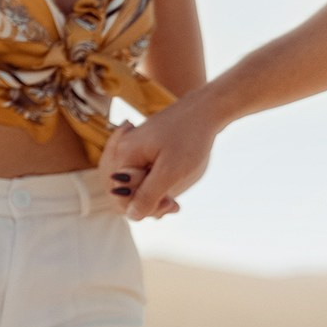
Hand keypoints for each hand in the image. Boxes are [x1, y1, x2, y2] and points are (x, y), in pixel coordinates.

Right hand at [103, 88, 222, 220]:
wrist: (205, 111)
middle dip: (149, 203)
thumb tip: (131, 215)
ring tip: (174, 199)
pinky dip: (156, 187)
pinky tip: (170, 192)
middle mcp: (122, 152)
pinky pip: (142, 177)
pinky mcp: (143, 151)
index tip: (169, 203)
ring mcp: (132, 151)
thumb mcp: (171, 172)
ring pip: (135, 187)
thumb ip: (148, 195)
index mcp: (124, 156)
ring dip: (154, 197)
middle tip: (173, 203)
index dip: (144, 208)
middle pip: (125, 193)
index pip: (121, 198)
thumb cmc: (190, 140)